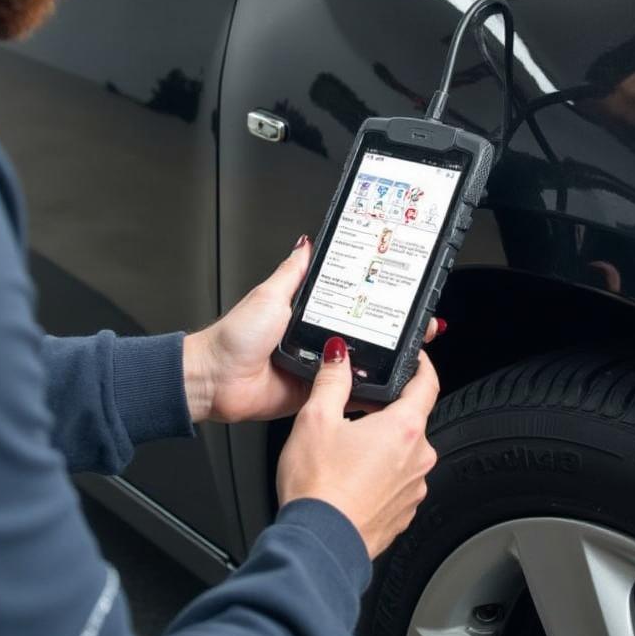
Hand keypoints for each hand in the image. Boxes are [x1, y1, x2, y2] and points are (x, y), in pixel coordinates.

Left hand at [183, 237, 444, 423]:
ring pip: (361, 363)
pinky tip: (386, 382)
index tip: (401, 293)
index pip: (350, 302)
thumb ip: (291, 272)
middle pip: (363, 333)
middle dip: (391, 330)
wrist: (217, 380)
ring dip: (382, 359)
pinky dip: (364, 389)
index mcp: (305, 313)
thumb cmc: (235, 338)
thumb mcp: (269, 294)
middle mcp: (315, 339)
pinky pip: (347, 392)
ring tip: (410, 349)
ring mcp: (318, 367)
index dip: (376, 300)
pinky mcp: (317, 393)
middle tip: (417, 323)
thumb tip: (305, 243)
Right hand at [276, 339, 440, 559]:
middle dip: (384, 413)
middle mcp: (418, 459)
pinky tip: (349, 479)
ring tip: (343, 453)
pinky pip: (396, 482)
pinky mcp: (403, 513)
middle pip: (409, 421)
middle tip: (351, 413)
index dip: (422, 367)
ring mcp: (413, 489)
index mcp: (404, 429)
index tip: (416, 359)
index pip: (427, 385)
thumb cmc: (319, 487)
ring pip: (401, 453)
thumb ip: (332, 381)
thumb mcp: (315, 419)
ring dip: (380, 446)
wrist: (319, 544)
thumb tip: (339, 357)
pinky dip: (378, 475)